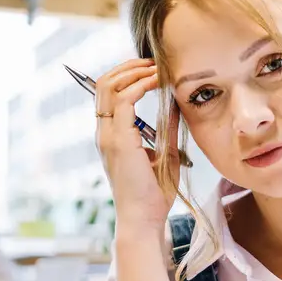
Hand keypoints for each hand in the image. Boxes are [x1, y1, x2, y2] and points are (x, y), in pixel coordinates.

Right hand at [94, 59, 172, 229]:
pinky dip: (140, 85)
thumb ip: (168, 129)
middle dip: (128, 66)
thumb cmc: (154, 194)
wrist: (144, 219)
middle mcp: (104, 132)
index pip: (109, 93)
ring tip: (157, 68)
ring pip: (108, 86)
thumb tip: (178, 106)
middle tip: (153, 61)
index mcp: (111, 136)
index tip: (152, 70)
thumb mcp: (166, 154)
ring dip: (134, 72)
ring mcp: (108, 136)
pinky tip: (158, 83)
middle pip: (103, 83)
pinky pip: (124, 100)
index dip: (127, 75)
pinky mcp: (119, 140)